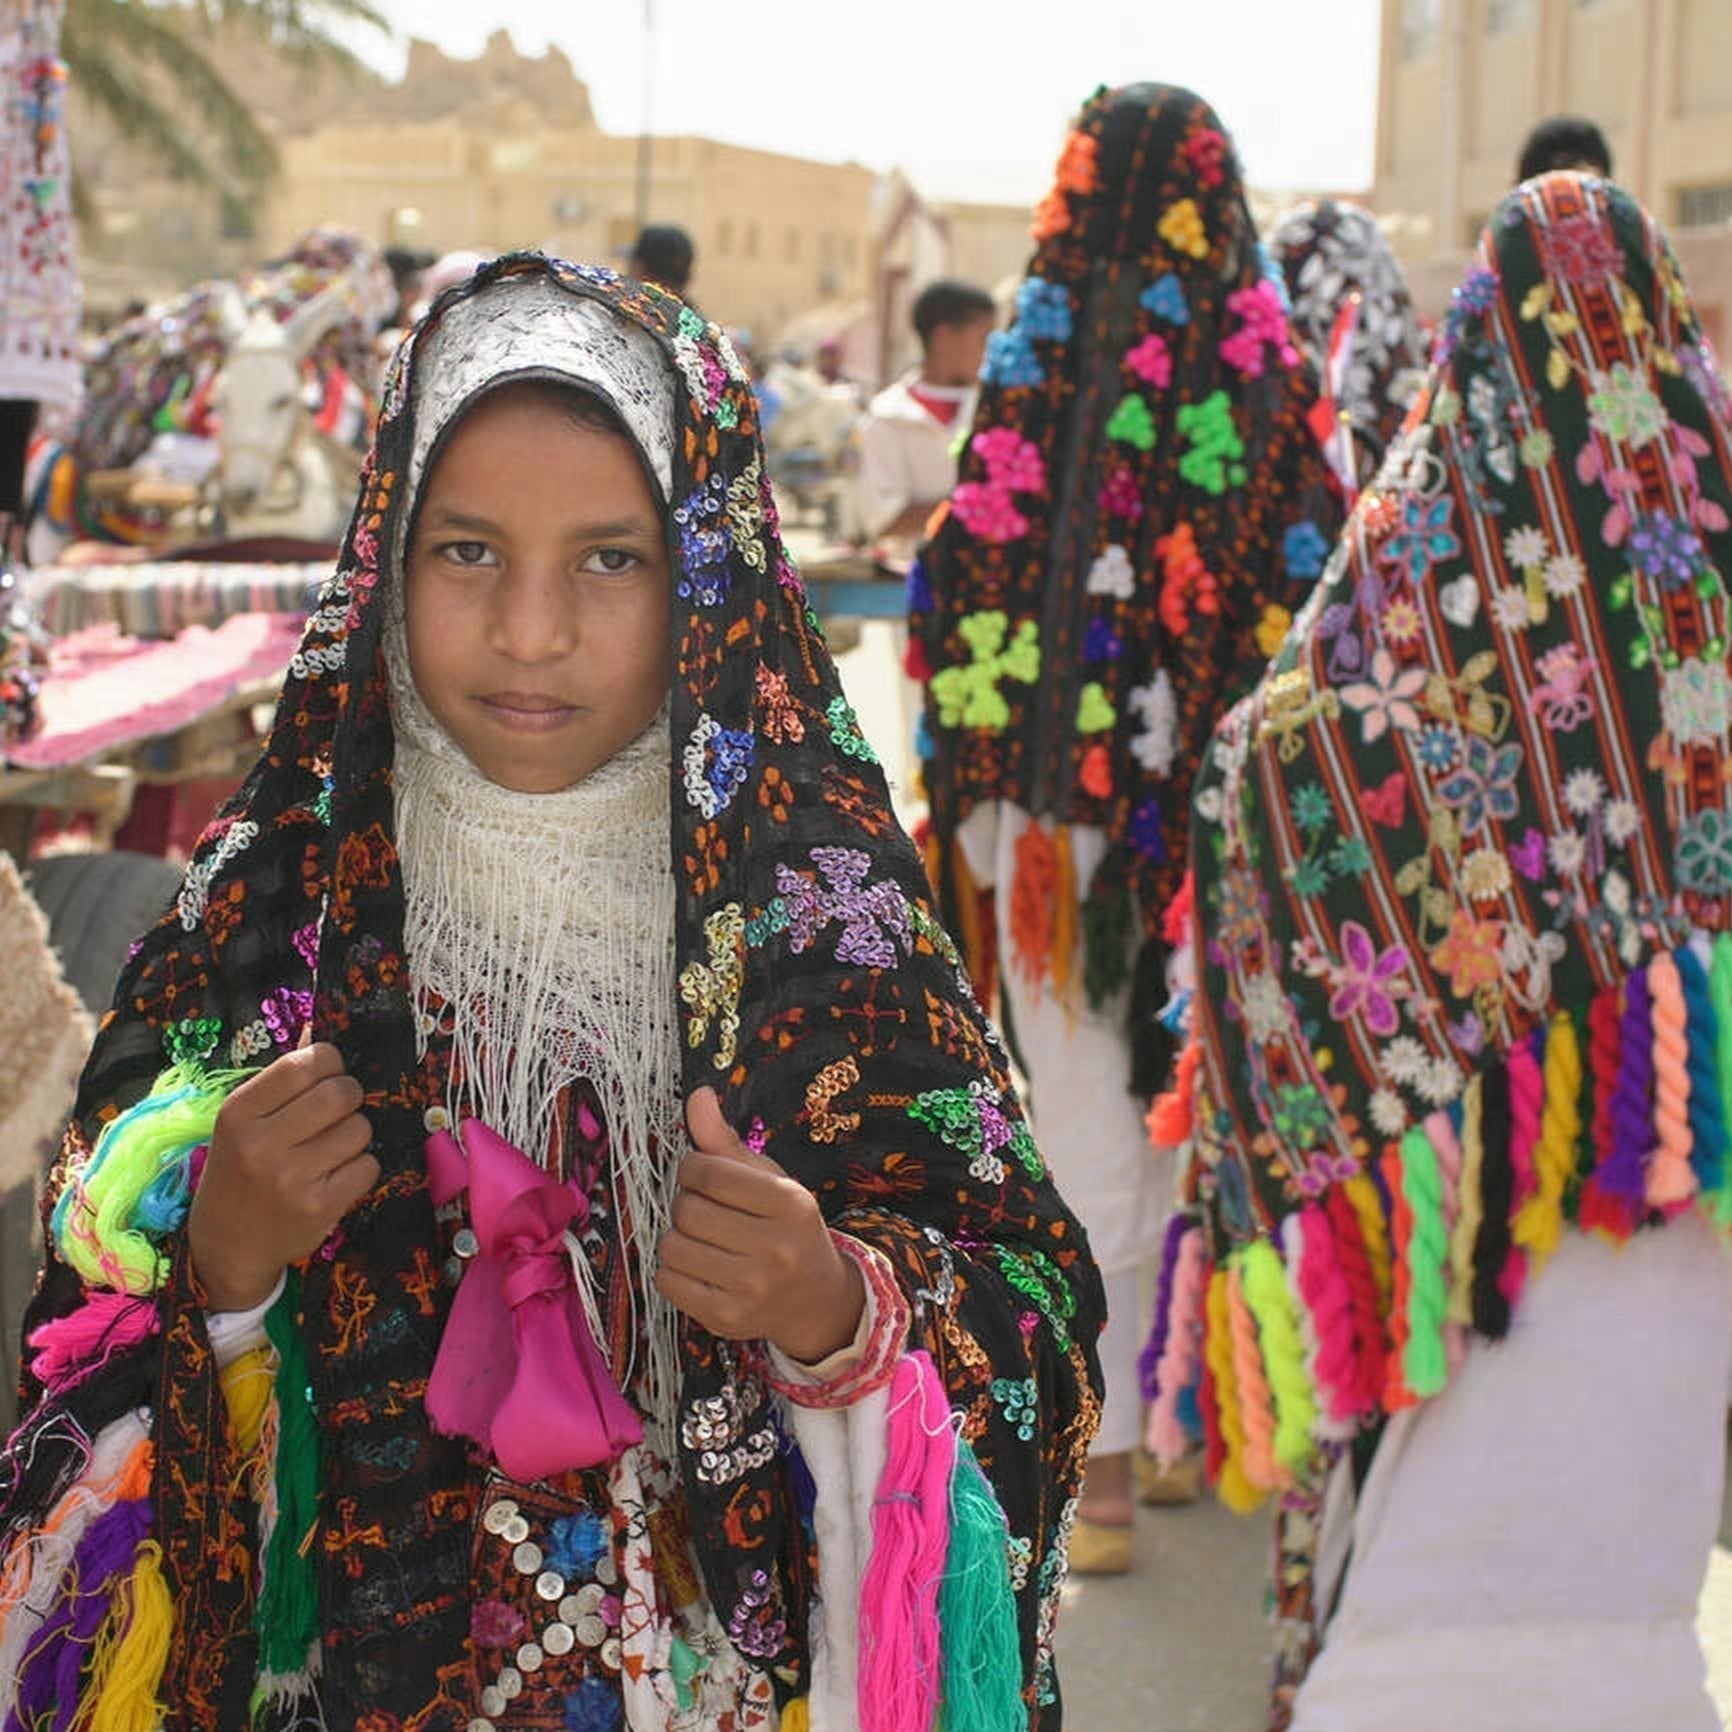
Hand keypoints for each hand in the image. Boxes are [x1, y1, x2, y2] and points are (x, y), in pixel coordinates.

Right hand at [188, 1042, 378, 1310]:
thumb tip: (318, 1032)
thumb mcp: (243, 1122)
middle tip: (339, 1110)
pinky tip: (336, 1176)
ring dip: (355, 1134)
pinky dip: (360, 1167)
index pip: (303, 1063)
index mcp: (238, 1113)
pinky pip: (368, 1166)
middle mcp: (261, 1144)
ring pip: (360, 1129)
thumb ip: (282, 1080)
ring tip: (331, 1148)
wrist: (226, 1246)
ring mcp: (291, 1178)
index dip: (330, 1061)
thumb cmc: (240, 1171)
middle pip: (340, 1093)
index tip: (329, 1073)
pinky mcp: (320, 1207)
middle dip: (350, 1096)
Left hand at [654, 1088, 863, 1363]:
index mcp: (790, 1204)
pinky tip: (697, 1265)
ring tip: (702, 1238)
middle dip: (685, 1202)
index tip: (701, 1175)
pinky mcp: (726, 1318)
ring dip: (677, 1236)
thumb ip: (726, 1141)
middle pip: (686, 1210)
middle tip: (704, 1209)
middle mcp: (775, 1248)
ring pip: (672, 1246)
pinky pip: (667, 1281)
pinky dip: (672, 1269)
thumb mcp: (769, 1180)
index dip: (692, 1168)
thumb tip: (696, 1095)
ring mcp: (750, 1288)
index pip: (708, 1171)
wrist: (816, 1299)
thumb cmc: (786, 1228)